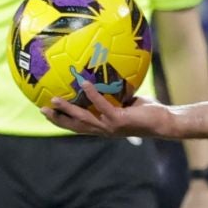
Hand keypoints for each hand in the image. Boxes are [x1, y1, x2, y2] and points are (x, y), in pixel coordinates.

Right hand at [45, 79, 176, 138]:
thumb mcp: (127, 102)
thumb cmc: (148, 112)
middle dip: (58, 119)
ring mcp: (111, 127)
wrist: (165, 121)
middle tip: (42, 109)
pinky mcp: (119, 120)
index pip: (78, 126)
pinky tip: (84, 83)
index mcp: (104, 127)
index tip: (47, 112)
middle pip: (75, 126)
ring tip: (54, 98)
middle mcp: (104, 130)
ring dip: (67, 109)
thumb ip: (114, 95)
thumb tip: (104, 77)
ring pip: (83, 118)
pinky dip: (92, 94)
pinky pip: (102, 105)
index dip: (62, 121)